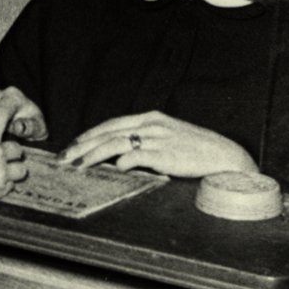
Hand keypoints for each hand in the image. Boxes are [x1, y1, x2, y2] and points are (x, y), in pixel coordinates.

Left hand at [61, 111, 256, 177]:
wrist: (225, 157)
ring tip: (78, 166)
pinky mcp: (165, 154)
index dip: (89, 135)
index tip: (72, 146)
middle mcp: (151, 125)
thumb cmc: (196, 150)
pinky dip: (121, 162)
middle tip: (64, 158)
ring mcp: (157, 138)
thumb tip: (120, 154)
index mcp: (150, 118)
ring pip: (115, 143)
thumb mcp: (168, 137)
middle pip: (107, 132)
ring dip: (93, 155)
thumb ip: (145, 141)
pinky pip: (136, 156)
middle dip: (82, 145)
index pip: (111, 124)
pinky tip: (111, 169)